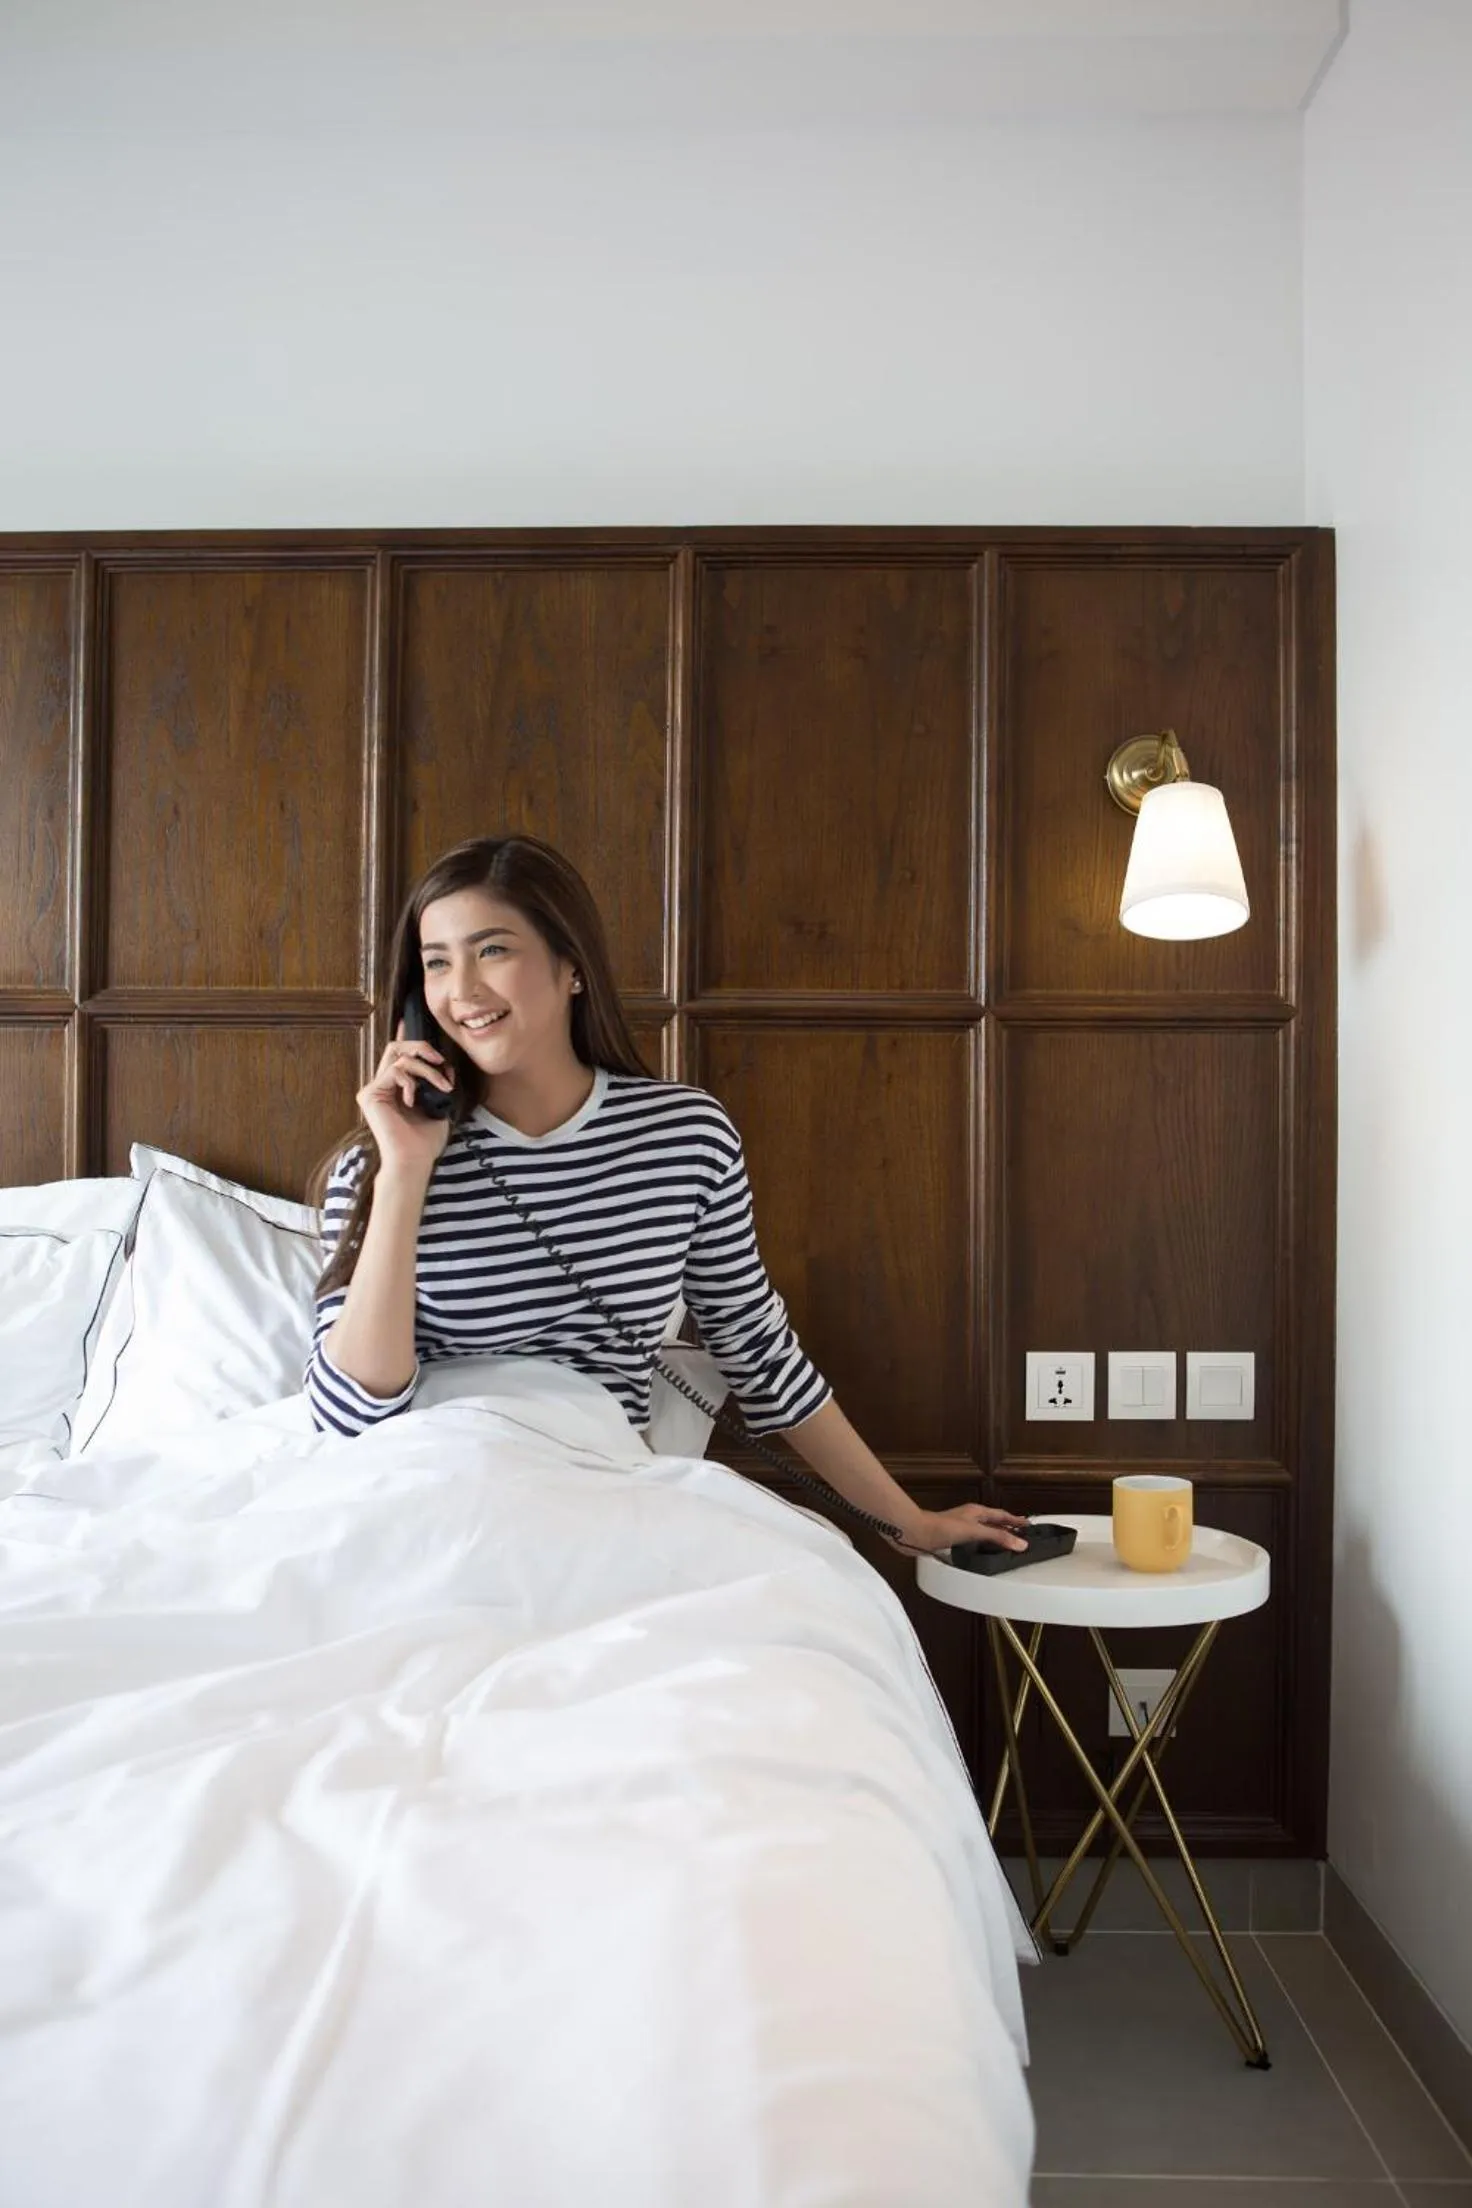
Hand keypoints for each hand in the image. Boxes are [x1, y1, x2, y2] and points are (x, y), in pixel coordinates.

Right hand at [356, 1025, 453, 1177]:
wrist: (414, 1160)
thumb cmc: (425, 1140)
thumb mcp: (439, 1105)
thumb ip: (438, 1083)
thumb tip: (446, 1066)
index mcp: (395, 1087)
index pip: (399, 1055)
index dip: (405, 1036)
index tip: (409, 1020)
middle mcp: (381, 1086)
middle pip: (395, 1048)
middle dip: (420, 1047)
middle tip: (439, 1060)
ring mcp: (373, 1090)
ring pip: (399, 1058)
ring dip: (426, 1069)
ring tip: (441, 1086)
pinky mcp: (369, 1095)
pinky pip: (394, 1071)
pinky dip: (411, 1081)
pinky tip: (414, 1100)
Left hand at [889, 1502, 1030, 1556]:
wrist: (916, 1534)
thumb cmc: (940, 1527)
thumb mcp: (974, 1532)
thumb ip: (997, 1537)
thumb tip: (1019, 1542)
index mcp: (976, 1512)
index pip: (1002, 1515)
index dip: (1016, 1520)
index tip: (1028, 1525)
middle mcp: (969, 1518)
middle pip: (994, 1523)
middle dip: (1007, 1529)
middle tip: (1020, 1535)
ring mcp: (961, 1528)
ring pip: (983, 1533)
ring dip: (994, 1538)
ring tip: (1005, 1546)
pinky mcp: (952, 1539)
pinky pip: (973, 1542)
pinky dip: (982, 1546)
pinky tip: (981, 1554)